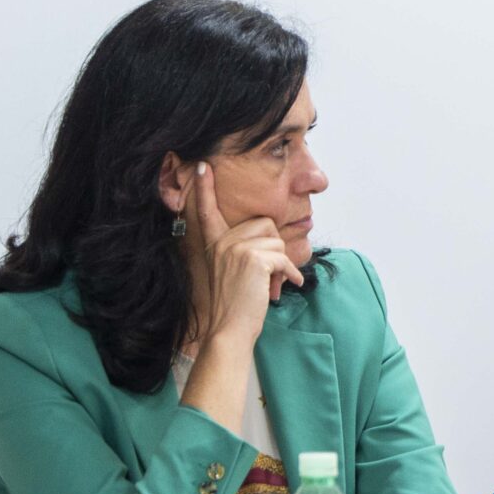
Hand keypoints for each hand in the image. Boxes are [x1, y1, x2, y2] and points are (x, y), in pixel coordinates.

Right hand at [182, 161, 302, 346]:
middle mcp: (222, 242)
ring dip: (282, 264)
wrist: (230, 327)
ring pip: (277, 241)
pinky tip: (287, 285)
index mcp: (214, 242)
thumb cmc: (237, 303)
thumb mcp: (233, 271)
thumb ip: (243, 252)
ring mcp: (235, 248)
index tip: (203, 166)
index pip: (208, 210)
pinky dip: (290, 273)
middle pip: (265, 225)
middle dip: (275, 248)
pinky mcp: (252, 258)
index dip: (204, 189)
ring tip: (270, 282)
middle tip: (268, 273)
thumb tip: (271, 239)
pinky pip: (284, 258)